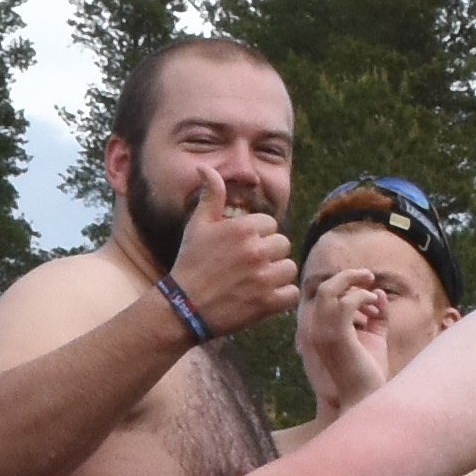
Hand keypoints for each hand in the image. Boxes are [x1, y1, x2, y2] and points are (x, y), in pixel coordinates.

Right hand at [170, 201, 299, 336]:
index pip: (271, 225)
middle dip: (269, 254)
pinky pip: (291, 293)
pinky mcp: (268, 303)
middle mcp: (256, 250)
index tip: (240, 249)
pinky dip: (281, 297)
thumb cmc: (190, 263)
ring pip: (289, 268)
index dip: (257, 236)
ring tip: (254, 281)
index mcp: (243, 228)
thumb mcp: (198, 225)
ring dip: (276, 275)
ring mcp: (264, 277)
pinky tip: (262, 297)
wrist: (183, 307)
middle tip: (247, 266)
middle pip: (283, 244)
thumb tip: (204, 167)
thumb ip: (210, 194)